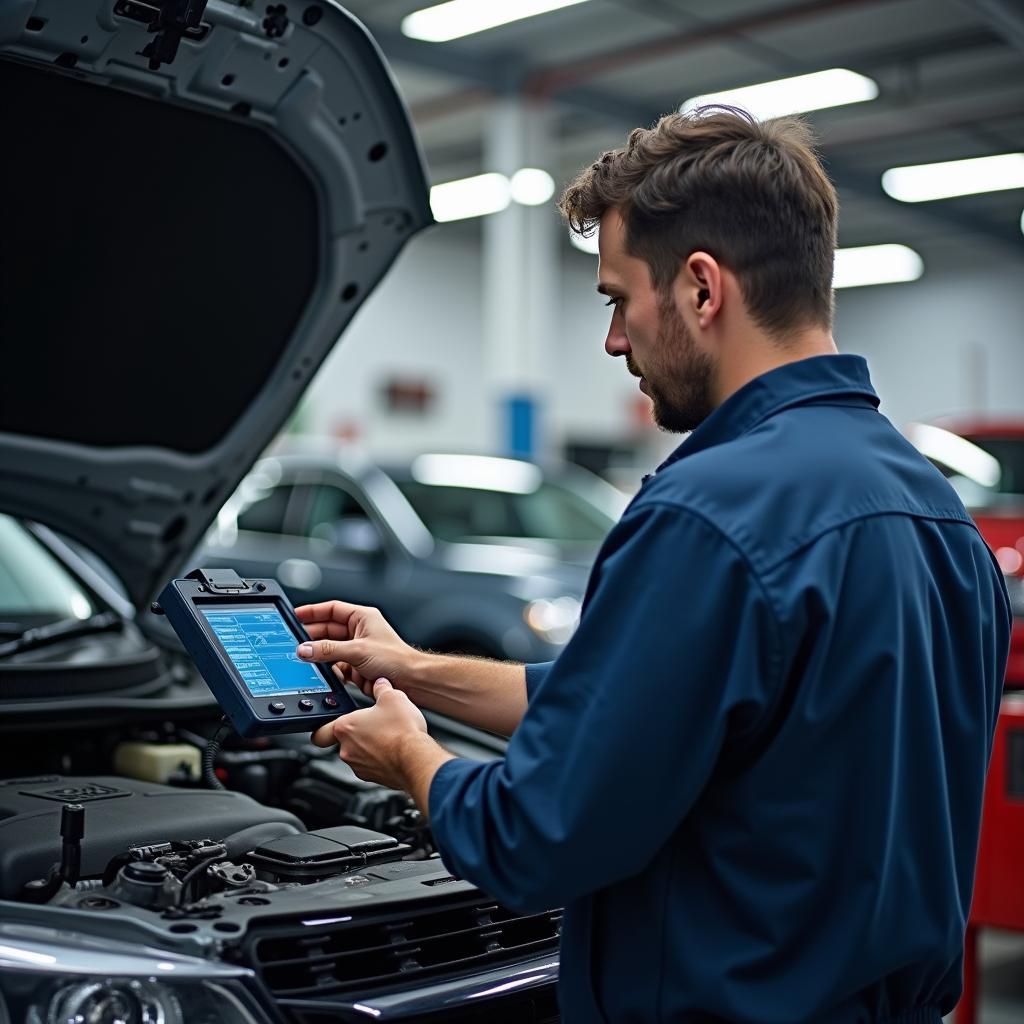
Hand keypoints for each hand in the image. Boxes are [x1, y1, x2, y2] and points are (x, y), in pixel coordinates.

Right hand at [295, 600, 417, 696]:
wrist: (411, 681)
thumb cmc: (397, 659)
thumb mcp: (358, 650)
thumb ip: (329, 650)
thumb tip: (305, 649)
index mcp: (362, 617)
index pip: (331, 609)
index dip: (312, 612)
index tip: (295, 615)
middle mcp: (359, 631)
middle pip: (327, 630)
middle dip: (311, 636)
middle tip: (293, 641)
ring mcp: (357, 650)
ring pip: (330, 649)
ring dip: (318, 654)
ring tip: (302, 657)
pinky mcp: (356, 667)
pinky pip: (335, 665)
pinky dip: (326, 669)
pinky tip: (318, 671)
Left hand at [311, 678, 433, 789]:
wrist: (417, 759)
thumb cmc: (402, 731)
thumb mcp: (392, 697)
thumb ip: (381, 688)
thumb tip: (380, 683)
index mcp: (345, 727)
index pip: (319, 732)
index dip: (321, 727)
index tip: (327, 724)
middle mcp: (347, 749)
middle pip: (341, 741)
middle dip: (354, 732)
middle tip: (370, 724)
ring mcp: (359, 766)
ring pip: (356, 754)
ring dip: (367, 745)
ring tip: (386, 735)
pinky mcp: (373, 777)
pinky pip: (370, 765)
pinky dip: (378, 758)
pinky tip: (393, 749)